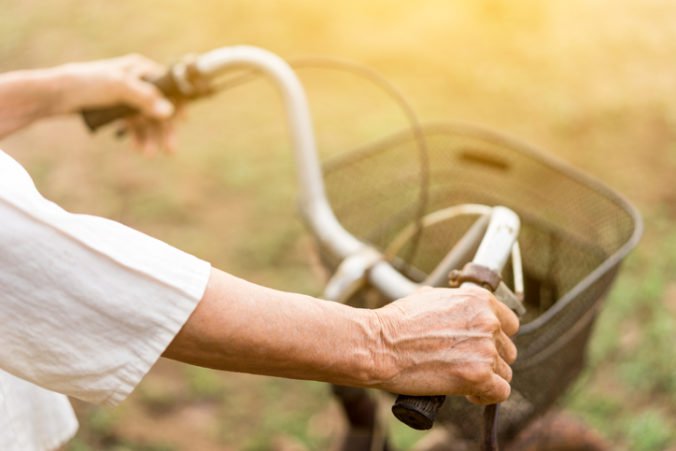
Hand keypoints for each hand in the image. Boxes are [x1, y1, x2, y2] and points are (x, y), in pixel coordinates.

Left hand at [54, 54, 178, 154]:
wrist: (55, 95)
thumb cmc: (86, 84)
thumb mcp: (118, 88)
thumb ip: (145, 99)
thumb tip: (170, 112)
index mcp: (140, 69)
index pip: (167, 87)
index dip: (177, 104)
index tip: (183, 121)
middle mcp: (137, 82)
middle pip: (159, 107)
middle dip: (164, 129)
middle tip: (170, 149)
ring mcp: (127, 97)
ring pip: (146, 119)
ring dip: (150, 136)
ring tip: (149, 153)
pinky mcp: (117, 109)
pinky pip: (134, 124)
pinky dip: (138, 136)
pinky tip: (139, 148)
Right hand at [371, 285, 518, 404]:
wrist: (379, 345)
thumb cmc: (397, 324)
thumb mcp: (429, 298)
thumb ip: (456, 305)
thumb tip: (463, 314)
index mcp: (479, 300)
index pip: (508, 323)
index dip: (495, 338)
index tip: (482, 346)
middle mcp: (487, 322)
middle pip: (507, 349)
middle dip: (490, 358)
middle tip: (465, 363)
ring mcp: (485, 349)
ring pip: (504, 372)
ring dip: (486, 377)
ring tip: (462, 379)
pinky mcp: (478, 375)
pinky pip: (500, 392)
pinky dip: (486, 396)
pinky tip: (469, 393)